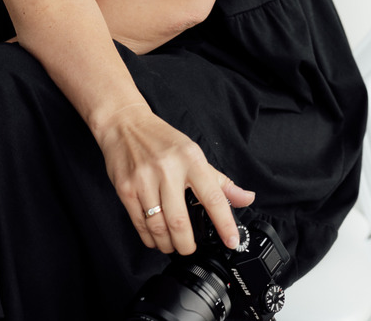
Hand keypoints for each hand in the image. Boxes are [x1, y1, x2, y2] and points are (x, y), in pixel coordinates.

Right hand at [95, 106, 254, 255]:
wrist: (124, 123)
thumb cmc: (161, 140)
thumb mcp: (193, 153)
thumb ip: (219, 181)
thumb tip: (246, 198)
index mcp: (190, 159)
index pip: (213, 197)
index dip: (225, 224)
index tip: (232, 241)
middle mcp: (168, 169)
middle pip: (180, 223)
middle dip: (187, 245)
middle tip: (189, 247)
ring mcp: (144, 180)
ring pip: (158, 228)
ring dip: (167, 244)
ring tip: (172, 244)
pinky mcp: (126, 188)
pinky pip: (140, 224)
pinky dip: (149, 238)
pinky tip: (155, 237)